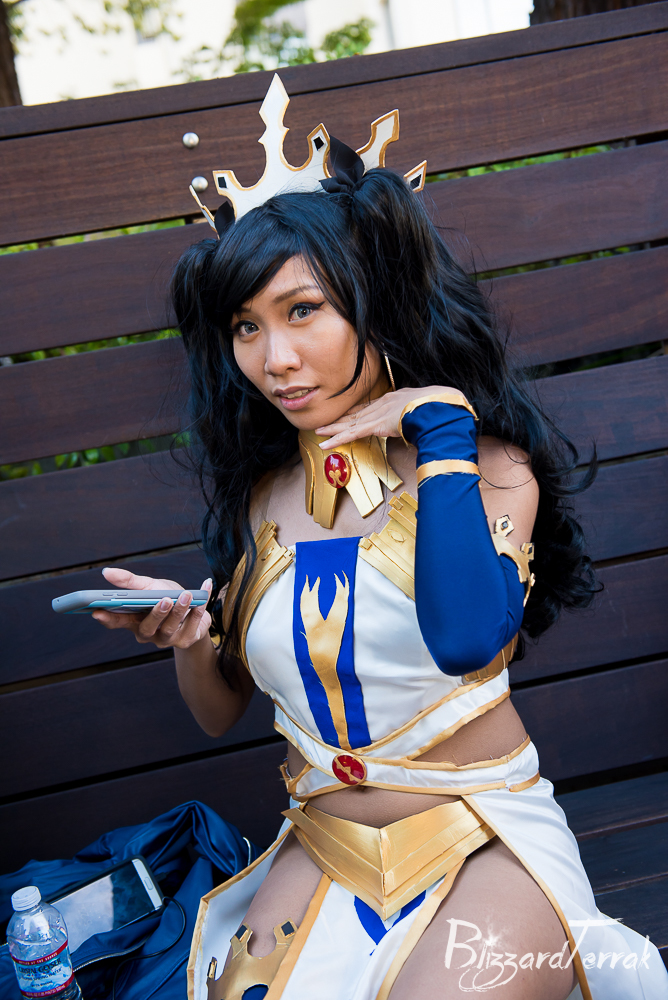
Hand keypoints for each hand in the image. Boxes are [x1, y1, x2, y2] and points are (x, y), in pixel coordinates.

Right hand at [91, 567, 213, 649]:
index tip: (97, 612)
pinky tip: (204, 589)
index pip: (118, 622)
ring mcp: (168, 639)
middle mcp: (149, 634)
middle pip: (147, 628)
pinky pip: (194, 625)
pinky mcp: (187, 640)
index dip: (107, 619)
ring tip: (186, 595)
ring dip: (179, 611)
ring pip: (170, 629)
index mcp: (135, 621)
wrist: (193, 608)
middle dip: (156, 615)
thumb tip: (106, 572)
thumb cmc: (166, 596)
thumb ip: (129, 581)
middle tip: (164, 599)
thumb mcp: (149, 586)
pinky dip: (200, 609)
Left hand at [316, 386, 465, 448]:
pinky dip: (338, 439)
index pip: (371, 407)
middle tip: (325, 423)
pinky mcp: (376, 425)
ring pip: (350, 423)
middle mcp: (383, 404)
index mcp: (395, 399)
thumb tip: (425, 425)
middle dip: (341, 419)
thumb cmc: (440, 406)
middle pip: (357, 413)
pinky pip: (352, 434)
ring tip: (319, 432)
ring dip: (334, 429)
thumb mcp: (429, 409)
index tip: (347, 415)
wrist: (438, 404)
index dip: (357, 412)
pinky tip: (326, 444)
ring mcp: (378, 414)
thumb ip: (421, 416)